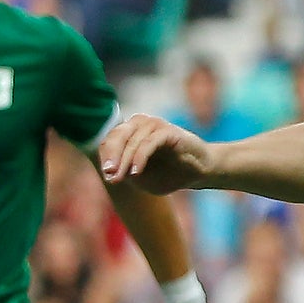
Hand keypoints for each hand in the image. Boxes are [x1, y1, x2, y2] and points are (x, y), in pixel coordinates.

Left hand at [98, 115, 214, 194]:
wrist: (197, 172)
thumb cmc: (168, 174)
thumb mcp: (141, 178)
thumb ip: (124, 173)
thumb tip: (109, 172)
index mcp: (129, 133)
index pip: (109, 141)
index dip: (105, 158)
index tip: (108, 177)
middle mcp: (140, 124)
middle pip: (117, 136)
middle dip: (111, 157)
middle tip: (110, 175)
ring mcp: (154, 125)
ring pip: (132, 139)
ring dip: (124, 160)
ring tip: (120, 178)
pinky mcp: (168, 131)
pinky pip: (149, 142)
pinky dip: (140, 157)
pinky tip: (136, 172)